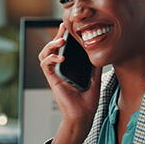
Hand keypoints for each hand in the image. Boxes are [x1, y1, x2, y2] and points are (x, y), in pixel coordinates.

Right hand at [38, 23, 100, 143]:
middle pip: (52, 48)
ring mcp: (55, 75)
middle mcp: (60, 70)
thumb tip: (100, 51)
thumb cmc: (87, 102)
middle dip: (56, 36)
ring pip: (44, 54)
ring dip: (50, 45)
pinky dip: (51, 59)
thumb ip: (95, 65)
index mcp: (68, 68)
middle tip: (63, 27)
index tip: (70, 28)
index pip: (63, 49)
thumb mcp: (95, 78)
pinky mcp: (52, 80)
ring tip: (60, 40)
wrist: (83, 116)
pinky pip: (45, 66)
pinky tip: (60, 57)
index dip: (64, 37)